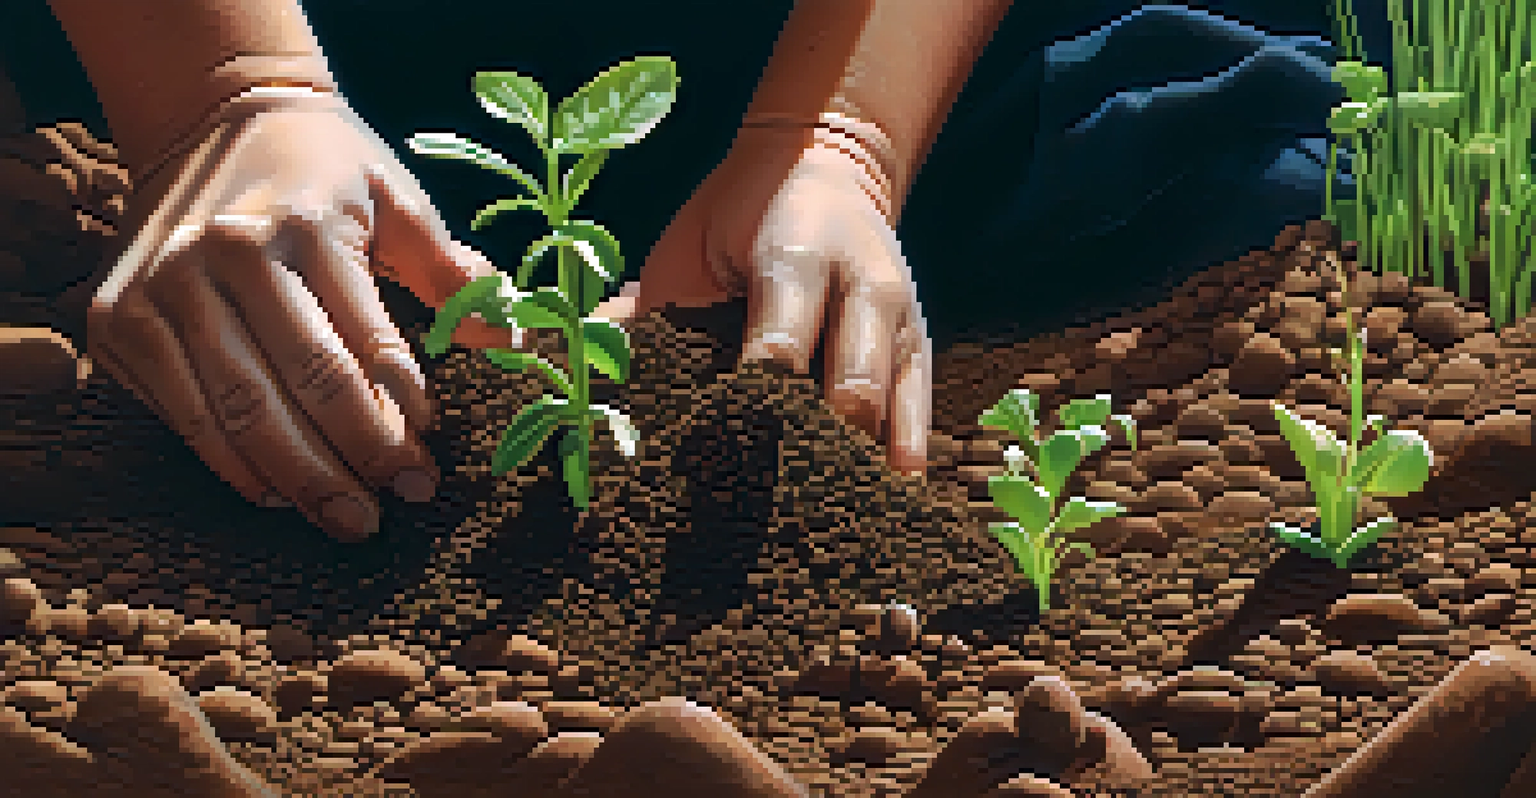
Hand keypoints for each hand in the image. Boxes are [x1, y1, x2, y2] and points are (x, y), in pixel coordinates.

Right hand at [88, 92, 515, 540]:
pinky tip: (277, 491)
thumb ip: (452, 271)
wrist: (210, 112)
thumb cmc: (325, 166)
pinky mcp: (117, 318)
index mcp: (305, 227)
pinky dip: (230, 463)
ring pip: (237, 413)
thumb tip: (513, 339)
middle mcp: (225, 255)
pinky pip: (181, 413)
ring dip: (298, 478)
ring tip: (346, 518)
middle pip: (299, 390)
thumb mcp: (397, 198)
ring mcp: (162, 289)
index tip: (428, 466)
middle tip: (395, 508)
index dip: (398, 417)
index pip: (362, 347)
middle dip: (355, 461)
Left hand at [597, 119, 930, 472]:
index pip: (779, 343)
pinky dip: (904, 454)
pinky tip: (891, 497)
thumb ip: (650, 311)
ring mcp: (897, 320)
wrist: (825, 169)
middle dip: (810, 447)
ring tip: (827, 521)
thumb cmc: (738, 222)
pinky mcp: (918, 344)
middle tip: (767, 507)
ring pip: (888, 403)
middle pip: (848, 387)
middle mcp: (859, 288)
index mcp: (794, 258)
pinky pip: (919, 405)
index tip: (714, 449)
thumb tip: (564, 353)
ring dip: (857, 464)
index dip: (750, 400)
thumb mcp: (694, 250)